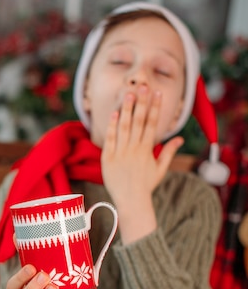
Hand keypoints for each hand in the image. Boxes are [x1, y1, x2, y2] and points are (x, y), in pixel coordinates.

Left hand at [101, 88, 182, 243]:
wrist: (131, 201)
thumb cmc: (146, 185)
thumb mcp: (160, 169)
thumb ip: (169, 152)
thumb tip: (180, 138)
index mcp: (147, 151)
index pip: (152, 124)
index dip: (155, 108)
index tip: (157, 93)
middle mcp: (134, 150)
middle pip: (138, 122)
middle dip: (141, 103)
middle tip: (143, 86)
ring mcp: (121, 153)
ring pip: (124, 127)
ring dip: (127, 109)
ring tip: (129, 93)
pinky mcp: (108, 158)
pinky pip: (110, 139)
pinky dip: (112, 126)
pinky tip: (115, 113)